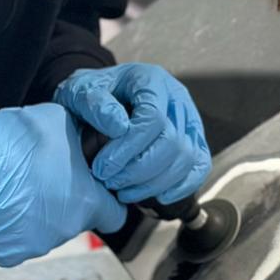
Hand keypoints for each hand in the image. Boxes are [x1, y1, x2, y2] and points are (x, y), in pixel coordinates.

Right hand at [0, 105, 125, 267]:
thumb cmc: (10, 143)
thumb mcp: (60, 121)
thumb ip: (83, 135)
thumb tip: (89, 135)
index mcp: (86, 202)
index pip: (115, 214)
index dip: (107, 199)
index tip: (94, 189)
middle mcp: (65, 230)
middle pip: (76, 219)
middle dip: (64, 200)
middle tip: (42, 176)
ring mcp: (36, 246)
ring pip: (45, 230)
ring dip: (36, 211)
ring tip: (15, 186)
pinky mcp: (9, 255)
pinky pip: (17, 240)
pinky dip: (11, 224)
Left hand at [54, 63, 210, 204]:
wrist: (98, 97)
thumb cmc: (91, 93)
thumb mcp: (80, 91)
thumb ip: (95, 104)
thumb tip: (119, 127)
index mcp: (151, 80)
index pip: (152, 118)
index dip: (127, 149)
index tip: (102, 168)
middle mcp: (176, 98)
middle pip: (172, 142)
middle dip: (140, 171)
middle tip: (111, 182)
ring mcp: (188, 119)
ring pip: (187, 158)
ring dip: (155, 184)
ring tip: (125, 191)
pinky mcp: (193, 139)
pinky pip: (199, 166)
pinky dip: (182, 187)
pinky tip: (158, 198)